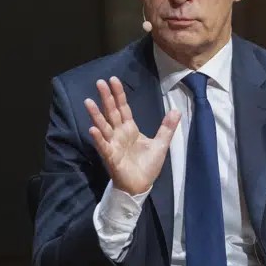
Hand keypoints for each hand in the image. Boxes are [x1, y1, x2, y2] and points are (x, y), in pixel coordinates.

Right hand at [84, 77, 180, 195]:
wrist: (141, 186)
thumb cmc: (147, 166)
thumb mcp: (160, 144)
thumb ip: (166, 128)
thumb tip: (176, 110)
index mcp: (130, 129)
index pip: (123, 108)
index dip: (119, 94)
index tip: (113, 80)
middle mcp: (119, 134)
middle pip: (111, 112)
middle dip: (106, 98)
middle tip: (99, 82)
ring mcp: (113, 144)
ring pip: (103, 126)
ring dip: (96, 115)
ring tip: (88, 101)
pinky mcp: (111, 157)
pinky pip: (104, 146)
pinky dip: (98, 138)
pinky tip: (93, 129)